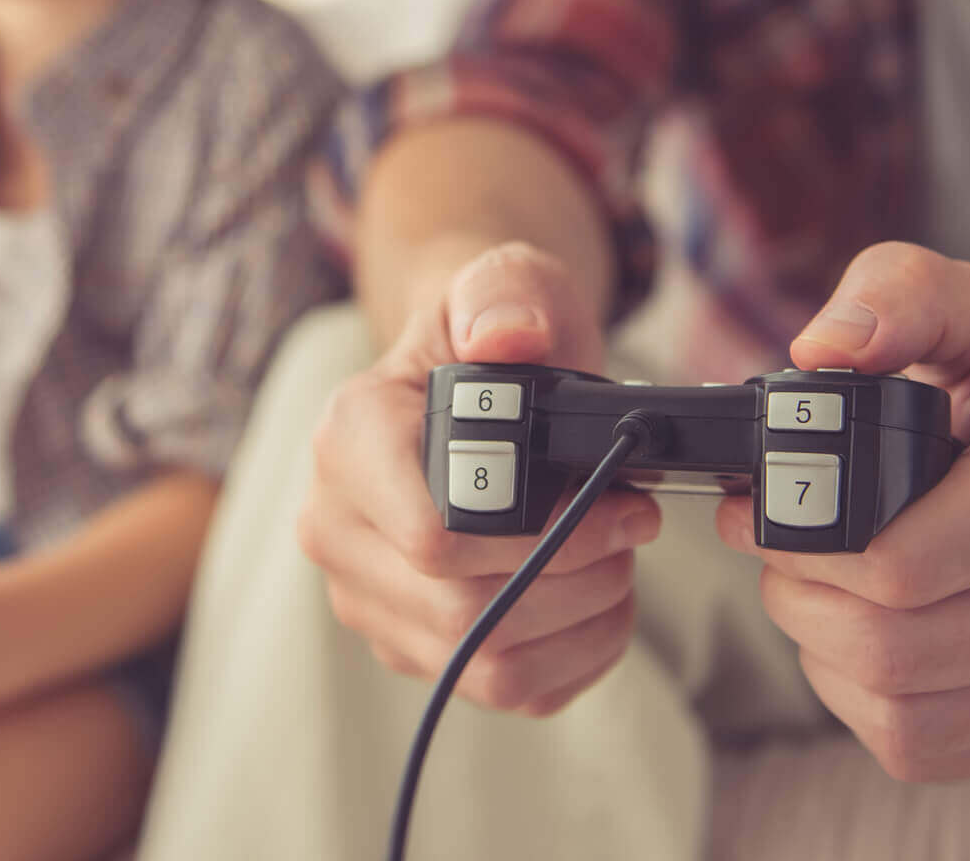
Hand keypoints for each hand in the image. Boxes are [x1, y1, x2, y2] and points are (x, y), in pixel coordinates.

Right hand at [295, 241, 662, 715]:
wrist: (475, 374)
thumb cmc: (492, 329)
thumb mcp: (505, 280)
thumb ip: (506, 294)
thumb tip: (509, 340)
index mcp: (348, 439)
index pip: (431, 536)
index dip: (544, 537)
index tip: (618, 501)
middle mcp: (336, 527)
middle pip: (463, 611)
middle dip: (576, 579)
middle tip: (633, 529)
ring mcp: (366, 595)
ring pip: (485, 664)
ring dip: (581, 624)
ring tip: (621, 565)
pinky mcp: (407, 643)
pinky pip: (503, 690)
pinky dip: (575, 659)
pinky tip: (600, 604)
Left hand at [714, 242, 969, 781]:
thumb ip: (898, 297)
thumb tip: (820, 350)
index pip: (898, 565)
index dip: (798, 542)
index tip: (756, 508)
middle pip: (888, 648)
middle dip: (797, 597)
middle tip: (776, 550)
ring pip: (900, 713)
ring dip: (823, 653)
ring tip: (818, 590)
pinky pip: (925, 748)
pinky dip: (865, 701)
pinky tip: (864, 639)